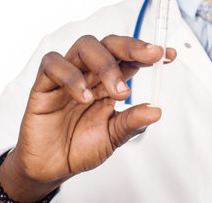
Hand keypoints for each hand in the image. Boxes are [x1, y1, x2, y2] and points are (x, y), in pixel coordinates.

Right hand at [0, 35, 175, 201]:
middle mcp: (89, 75)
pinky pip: (53, 65)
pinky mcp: (44, 85)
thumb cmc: (79, 148)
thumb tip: (156, 110)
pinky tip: (84, 97)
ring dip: (106, 64)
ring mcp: (67, 77)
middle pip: (109, 44)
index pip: (129, 58)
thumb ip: (131, 122)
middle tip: (151, 56)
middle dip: (132, 46)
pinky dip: (71, 76)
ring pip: (84, 47)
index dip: (147, 53)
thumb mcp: (113, 137)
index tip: (168, 55)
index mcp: (108, 84)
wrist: (50, 168)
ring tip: (118, 91)